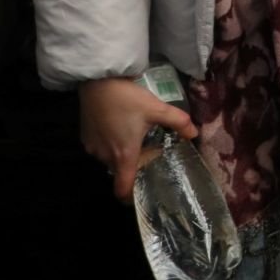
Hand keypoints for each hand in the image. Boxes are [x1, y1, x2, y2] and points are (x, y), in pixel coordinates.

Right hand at [80, 77, 194, 202]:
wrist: (98, 82)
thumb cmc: (128, 99)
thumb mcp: (157, 108)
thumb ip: (178, 122)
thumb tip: (194, 134)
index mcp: (124, 154)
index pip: (122, 187)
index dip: (130, 196)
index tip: (140, 195)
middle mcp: (105, 156)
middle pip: (119, 171)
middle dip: (132, 166)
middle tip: (147, 153)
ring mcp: (92, 147)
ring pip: (109, 159)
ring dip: (120, 153)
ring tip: (134, 137)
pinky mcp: (85, 137)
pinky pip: (99, 148)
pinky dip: (109, 144)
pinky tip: (119, 127)